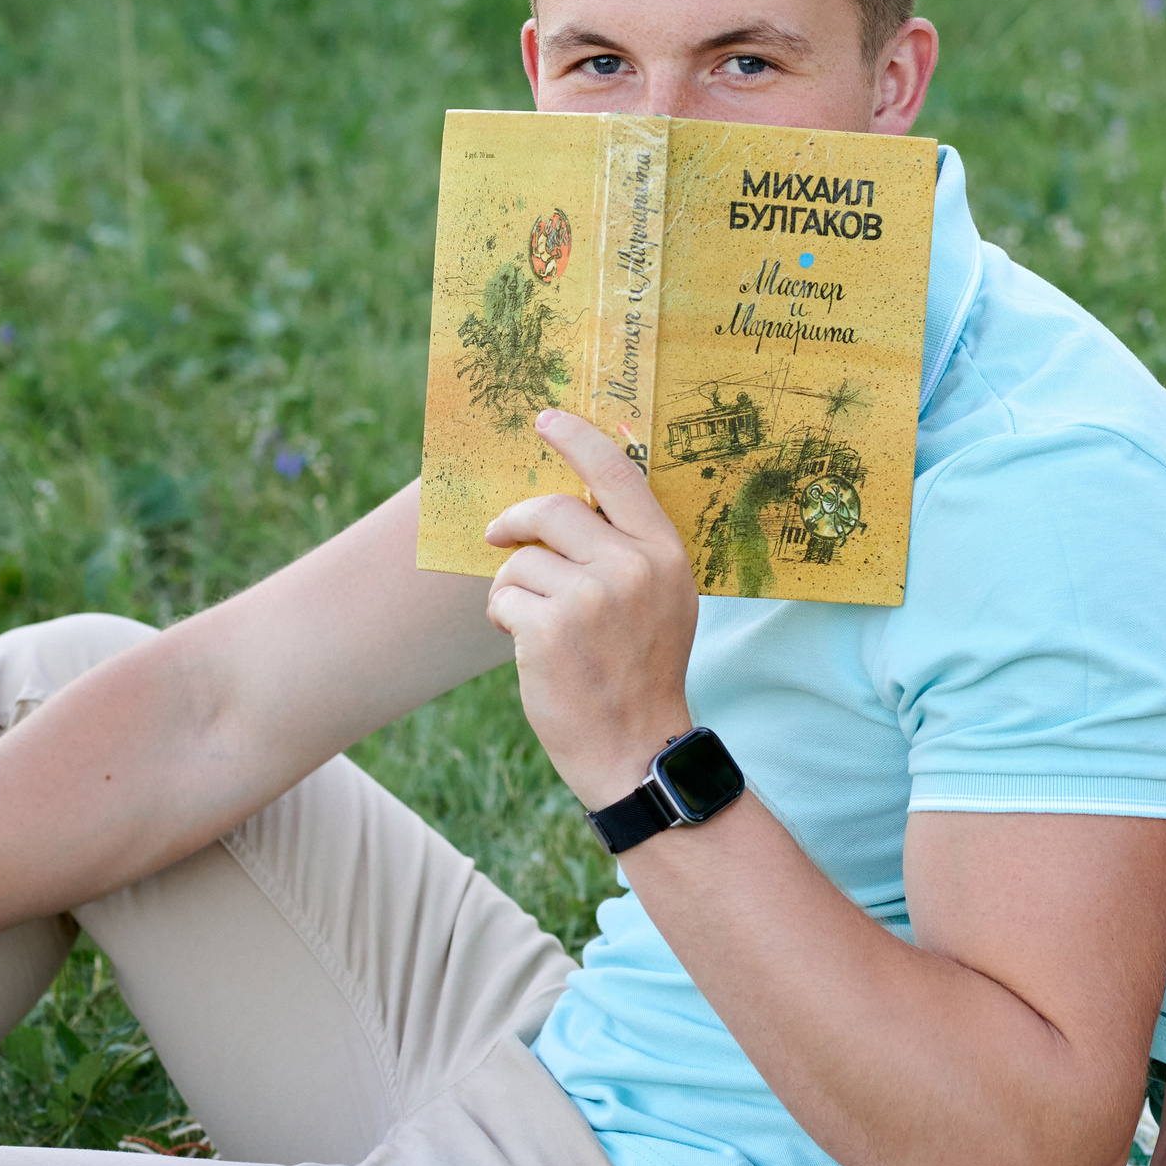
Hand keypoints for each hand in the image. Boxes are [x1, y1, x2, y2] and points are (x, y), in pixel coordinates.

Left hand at [484, 409, 699, 809]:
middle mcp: (632, 567)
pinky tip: (528, 647)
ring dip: (514, 588)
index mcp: (665, 553)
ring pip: (521, 558)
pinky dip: (504, 619)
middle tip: (500, 539)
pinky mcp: (550, 628)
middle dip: (517, 523)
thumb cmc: (642, 670)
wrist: (635, 745)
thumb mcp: (663, 599)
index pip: (618, 474)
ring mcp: (592, 597)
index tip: (546, 419)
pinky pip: (503, 597)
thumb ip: (631, 550)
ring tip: (536, 625)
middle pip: (553, 510)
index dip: (578, 438)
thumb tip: (571, 503)